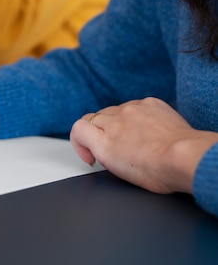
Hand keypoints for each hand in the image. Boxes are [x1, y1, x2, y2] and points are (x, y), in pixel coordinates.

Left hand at [70, 97, 217, 194]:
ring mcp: (114, 122)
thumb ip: (159, 130)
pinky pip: (79, 130)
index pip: (124, 110)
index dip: (118, 125)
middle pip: (105, 115)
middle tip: (111, 153)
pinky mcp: (102, 139)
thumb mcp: (173, 132)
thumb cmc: (186, 155)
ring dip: (93, 137)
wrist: (183, 157)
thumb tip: (154, 144)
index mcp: (150, 106)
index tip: (122, 140)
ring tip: (98, 156)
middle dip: (105, 132)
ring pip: (91, 121)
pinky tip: (87, 158)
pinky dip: (78, 142)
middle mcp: (129, 110)